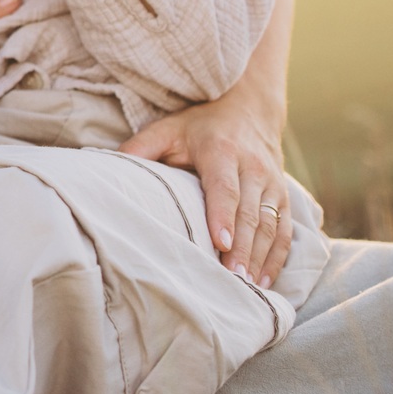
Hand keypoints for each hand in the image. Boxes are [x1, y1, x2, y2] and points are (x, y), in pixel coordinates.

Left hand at [121, 94, 293, 287]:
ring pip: (271, 224)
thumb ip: (141, 148)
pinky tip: (266, 280)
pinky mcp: (283, 195)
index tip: (221, 244)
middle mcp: (253, 167)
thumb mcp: (167, 128)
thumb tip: (106, 166)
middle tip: (232, 279)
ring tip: (248, 286)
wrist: (248, 107)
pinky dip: (278, 256)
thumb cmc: (198, 125)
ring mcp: (273, 182)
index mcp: (221, 151)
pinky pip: (285, 229)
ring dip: (261, 257)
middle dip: (243, 248)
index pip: (225, 188)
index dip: (223, 216)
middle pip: (251, 213)